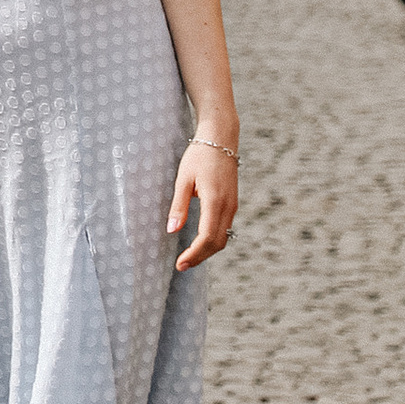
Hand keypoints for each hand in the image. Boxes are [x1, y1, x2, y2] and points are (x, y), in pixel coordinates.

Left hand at [170, 134, 236, 268]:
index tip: (180, 264)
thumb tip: (171, 230)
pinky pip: (225, 228)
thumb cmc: (199, 155)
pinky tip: (200, 241)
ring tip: (189, 257)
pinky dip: (213, 240)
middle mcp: (228, 207)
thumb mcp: (184, 178)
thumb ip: (178, 206)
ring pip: (223, 237)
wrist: (221, 138)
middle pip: (217, 243)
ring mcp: (233, 206)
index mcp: (215, 201)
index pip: (207, 238)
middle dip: (200, 257)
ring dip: (207, 250)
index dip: (194, 254)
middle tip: (182, 265)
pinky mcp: (232, 203)